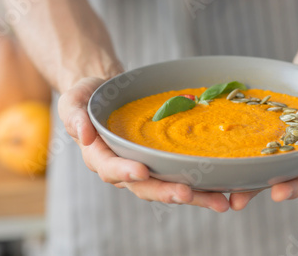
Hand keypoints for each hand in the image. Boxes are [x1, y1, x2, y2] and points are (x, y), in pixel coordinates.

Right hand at [58, 77, 230, 211]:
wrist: (109, 95)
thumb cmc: (89, 97)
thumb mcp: (74, 100)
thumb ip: (74, 115)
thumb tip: (84, 134)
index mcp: (100, 157)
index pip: (110, 168)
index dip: (125, 171)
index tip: (141, 171)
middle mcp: (123, 170)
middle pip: (145, 187)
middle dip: (166, 192)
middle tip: (188, 194)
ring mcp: (145, 169)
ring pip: (167, 188)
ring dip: (193, 197)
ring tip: (218, 202)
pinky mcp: (162, 164)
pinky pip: (180, 176)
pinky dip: (201, 185)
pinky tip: (223, 188)